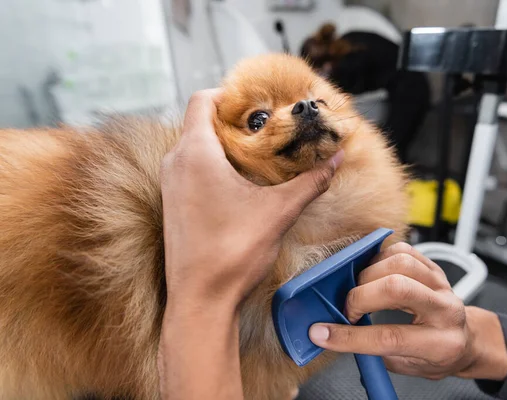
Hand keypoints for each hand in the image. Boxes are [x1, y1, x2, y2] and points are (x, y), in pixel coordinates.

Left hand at [158, 89, 342, 398]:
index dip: (228, 93)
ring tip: (256, 154)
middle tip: (265, 127)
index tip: (254, 101)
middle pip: (199, 122)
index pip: (201, 100)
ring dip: (222, 145)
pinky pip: (189, 170)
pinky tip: (240, 183)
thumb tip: (335, 159)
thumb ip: (310, 181)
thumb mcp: (279, 211)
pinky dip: (211, 166)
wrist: (201, 300)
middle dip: (232, 121)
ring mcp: (170, 185)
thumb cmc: (232, 253)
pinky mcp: (173, 205)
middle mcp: (175, 163)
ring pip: (193, 147)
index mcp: (195, 153)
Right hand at [309, 243, 506, 380]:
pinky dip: (379, 259)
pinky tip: (372, 274)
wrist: (464, 340)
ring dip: (369, 275)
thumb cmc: (434, 356)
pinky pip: (402, 250)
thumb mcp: (405, 366)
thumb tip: (331, 331)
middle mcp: (445, 309)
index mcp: (441, 343)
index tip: (322, 333)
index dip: (349, 336)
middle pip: (397, 289)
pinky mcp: (433, 267)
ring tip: (360, 291)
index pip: (389, 337)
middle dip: (360, 297)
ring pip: (400, 263)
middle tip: (347, 311)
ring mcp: (441, 283)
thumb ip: (372, 349)